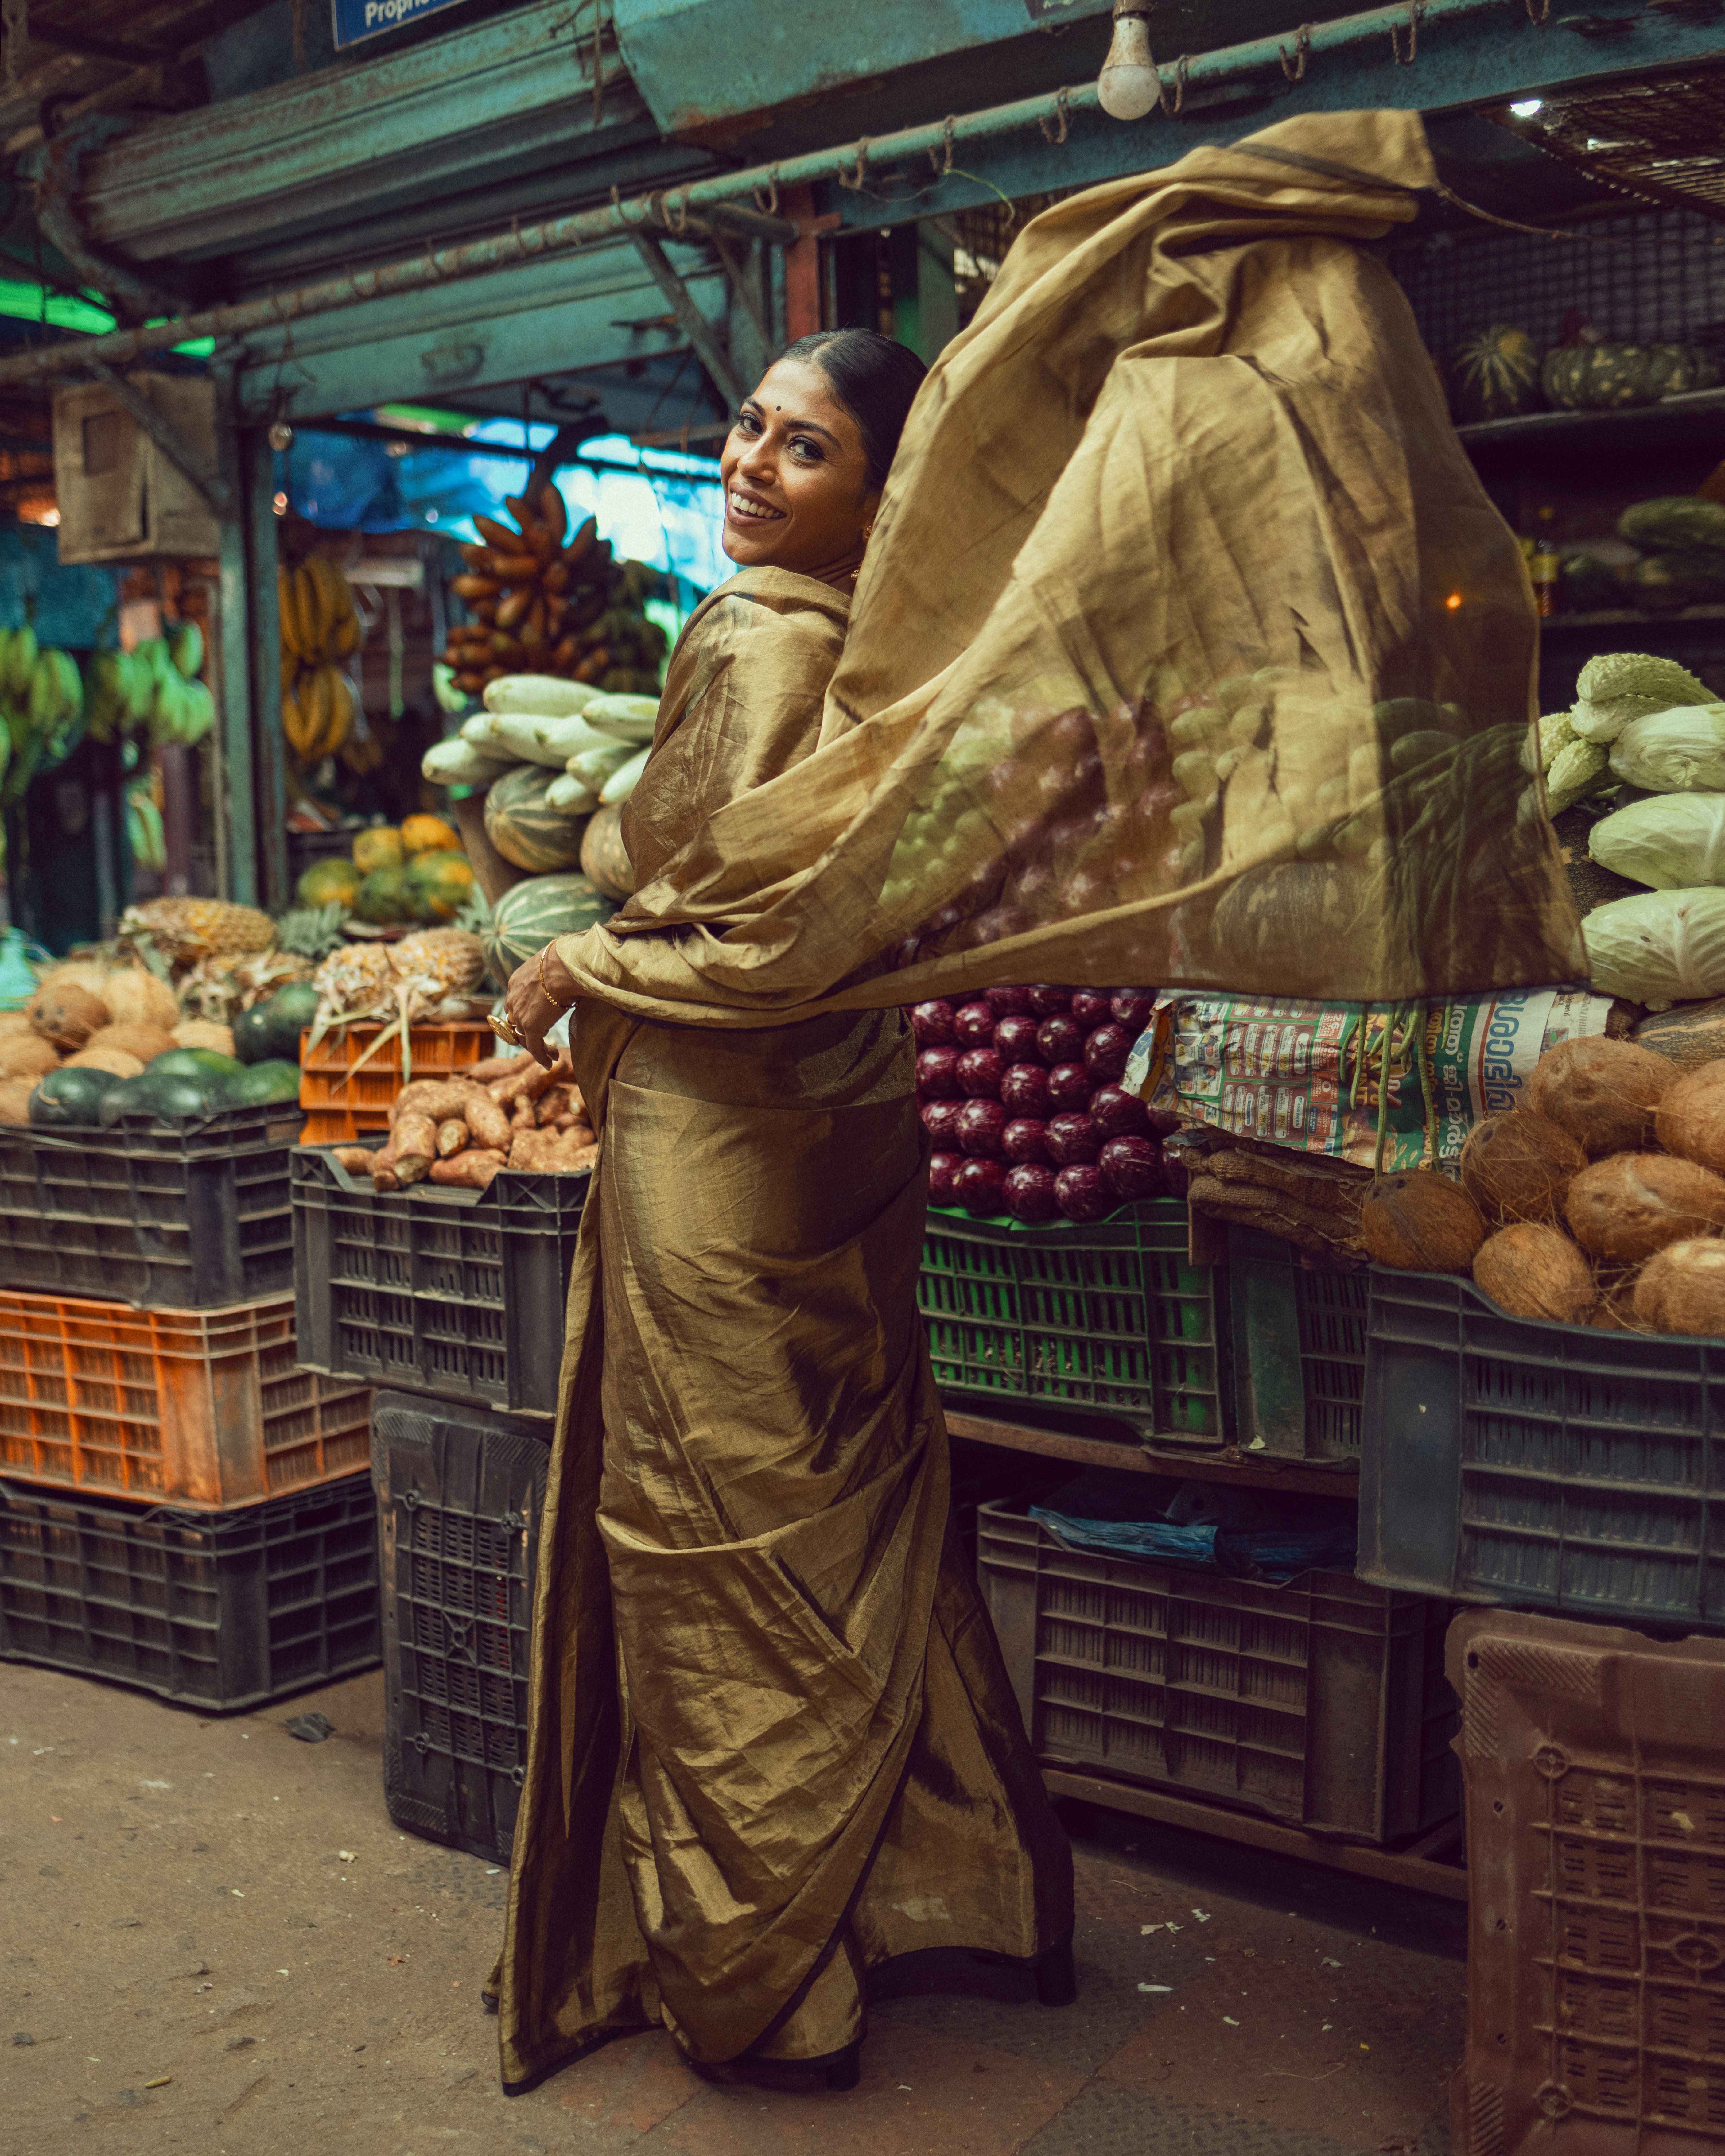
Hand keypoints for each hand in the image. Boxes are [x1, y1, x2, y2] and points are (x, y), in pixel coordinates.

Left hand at [505, 944, 578, 1068]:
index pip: (516, 1003)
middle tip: (544, 1039)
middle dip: (528, 1033)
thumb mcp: (553, 966)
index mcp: (516, 982)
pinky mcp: (531, 1027)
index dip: (526, 1013)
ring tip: (552, 1054)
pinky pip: (534, 1047)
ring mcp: (521, 1014)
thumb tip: (572, 974)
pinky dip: (541, 1056)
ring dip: (538, 1047)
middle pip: (517, 1022)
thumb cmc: (565, 962)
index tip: (539, 1018)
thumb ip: (553, 974)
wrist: (563, 967)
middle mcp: (513, 999)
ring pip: (525, 1037)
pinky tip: (549, 1063)